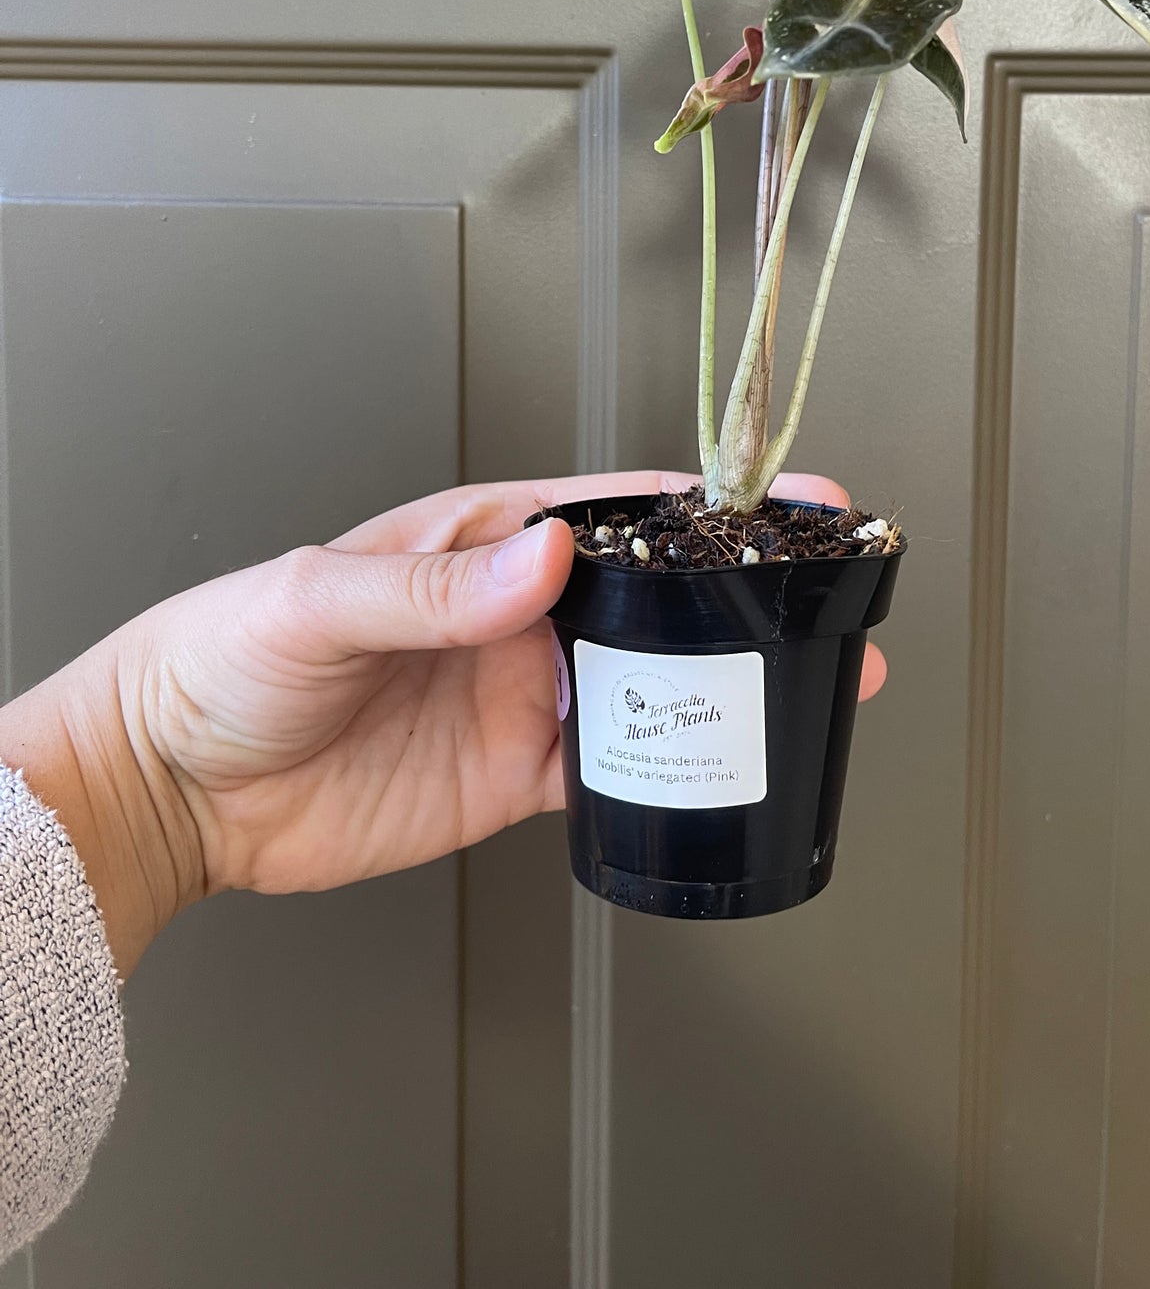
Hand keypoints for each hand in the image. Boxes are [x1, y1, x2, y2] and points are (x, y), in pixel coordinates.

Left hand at [0, 471, 885, 975]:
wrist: (177, 789)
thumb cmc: (224, 658)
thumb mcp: (319, 601)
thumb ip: (434, 589)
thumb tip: (539, 560)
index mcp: (480, 542)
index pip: (616, 511)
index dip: (707, 506)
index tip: (780, 501)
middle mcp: (514, 614)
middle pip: (658, 596)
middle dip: (747, 595)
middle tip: (832, 599)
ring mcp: (518, 695)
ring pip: (652, 683)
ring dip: (729, 685)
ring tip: (814, 689)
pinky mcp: (508, 776)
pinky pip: (609, 771)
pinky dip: (667, 771)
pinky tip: (718, 770)